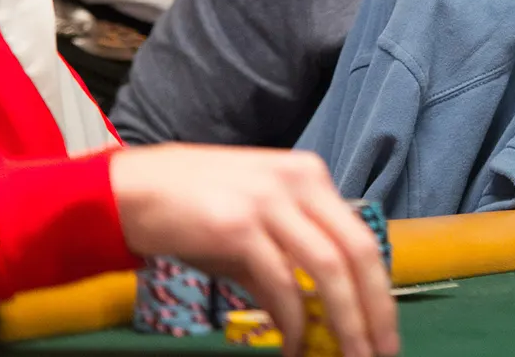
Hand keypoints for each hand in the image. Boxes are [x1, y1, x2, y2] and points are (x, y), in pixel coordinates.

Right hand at [110, 145, 397, 356]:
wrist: (130, 190)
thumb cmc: (193, 209)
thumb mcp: (253, 225)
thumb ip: (288, 261)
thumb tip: (319, 315)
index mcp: (309, 176)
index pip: (360, 236)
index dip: (378, 288)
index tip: (384, 328)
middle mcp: (299, 182)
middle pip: (357, 252)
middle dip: (374, 310)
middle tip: (380, 354)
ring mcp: (270, 201)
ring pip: (329, 268)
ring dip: (345, 321)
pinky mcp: (239, 227)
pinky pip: (281, 283)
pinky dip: (294, 320)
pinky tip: (294, 346)